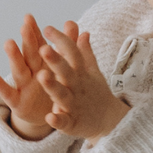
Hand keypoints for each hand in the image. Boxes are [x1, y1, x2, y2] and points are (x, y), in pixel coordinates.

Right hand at [0, 15, 55, 140]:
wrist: (46, 115)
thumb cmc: (51, 86)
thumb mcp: (59, 67)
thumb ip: (66, 45)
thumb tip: (72, 22)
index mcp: (41, 63)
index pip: (38, 44)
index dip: (34, 32)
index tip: (29, 17)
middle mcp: (30, 71)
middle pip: (29, 54)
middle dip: (27, 40)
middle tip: (24, 26)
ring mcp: (22, 86)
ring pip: (18, 70)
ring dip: (14, 57)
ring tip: (9, 43)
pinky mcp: (17, 102)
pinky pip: (8, 93)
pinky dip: (0, 85)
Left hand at [37, 20, 130, 141]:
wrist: (109, 121)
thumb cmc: (94, 93)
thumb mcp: (91, 71)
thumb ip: (84, 52)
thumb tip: (82, 31)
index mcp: (80, 73)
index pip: (72, 53)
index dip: (61, 40)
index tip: (47, 28)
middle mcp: (76, 87)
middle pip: (66, 71)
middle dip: (55, 60)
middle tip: (43, 48)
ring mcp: (74, 105)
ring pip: (62, 95)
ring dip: (53, 86)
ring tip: (42, 76)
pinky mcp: (72, 124)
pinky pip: (64, 122)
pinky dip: (58, 121)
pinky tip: (50, 116)